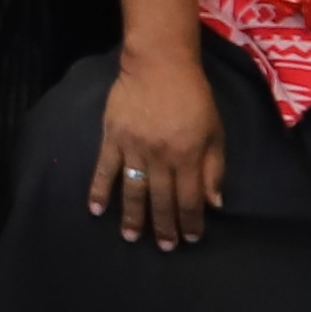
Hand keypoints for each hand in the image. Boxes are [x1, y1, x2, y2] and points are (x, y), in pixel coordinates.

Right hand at [90, 48, 226, 246]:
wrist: (159, 64)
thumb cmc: (193, 96)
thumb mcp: (214, 129)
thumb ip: (214, 166)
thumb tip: (213, 202)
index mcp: (187, 155)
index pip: (189, 198)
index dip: (190, 222)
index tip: (190, 239)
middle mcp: (160, 156)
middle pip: (162, 199)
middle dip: (163, 226)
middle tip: (163, 247)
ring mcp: (133, 148)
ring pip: (133, 190)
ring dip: (132, 216)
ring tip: (130, 237)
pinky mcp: (113, 137)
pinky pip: (104, 168)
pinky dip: (99, 189)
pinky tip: (96, 209)